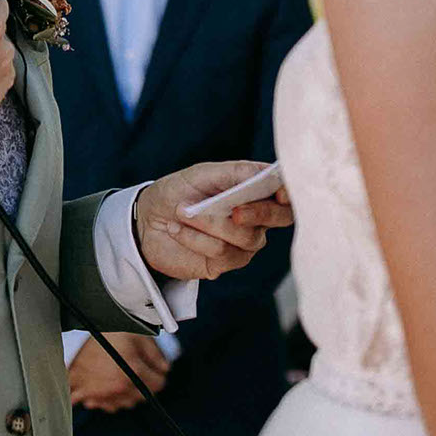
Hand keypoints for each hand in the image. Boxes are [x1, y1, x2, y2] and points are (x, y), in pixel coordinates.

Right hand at [68, 332, 167, 411]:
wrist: (73, 333)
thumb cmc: (104, 332)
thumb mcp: (136, 334)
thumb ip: (155, 353)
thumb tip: (164, 368)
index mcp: (134, 371)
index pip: (158, 384)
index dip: (159, 375)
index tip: (155, 371)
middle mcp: (120, 386)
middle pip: (143, 396)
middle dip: (144, 385)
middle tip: (138, 370)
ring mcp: (104, 393)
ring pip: (125, 403)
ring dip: (128, 393)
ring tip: (122, 376)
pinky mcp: (88, 394)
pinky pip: (104, 406)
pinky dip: (107, 400)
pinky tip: (107, 388)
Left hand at [133, 161, 294, 282]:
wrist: (146, 220)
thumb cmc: (178, 191)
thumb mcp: (202, 174)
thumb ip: (235, 172)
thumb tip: (265, 172)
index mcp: (254, 190)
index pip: (285, 192)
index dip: (289, 192)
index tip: (280, 194)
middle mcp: (256, 216)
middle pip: (280, 217)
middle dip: (260, 213)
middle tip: (234, 211)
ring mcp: (243, 242)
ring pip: (247, 237)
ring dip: (211, 223)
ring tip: (183, 212)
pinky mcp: (225, 262)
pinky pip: (223, 252)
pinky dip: (197, 238)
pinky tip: (178, 230)